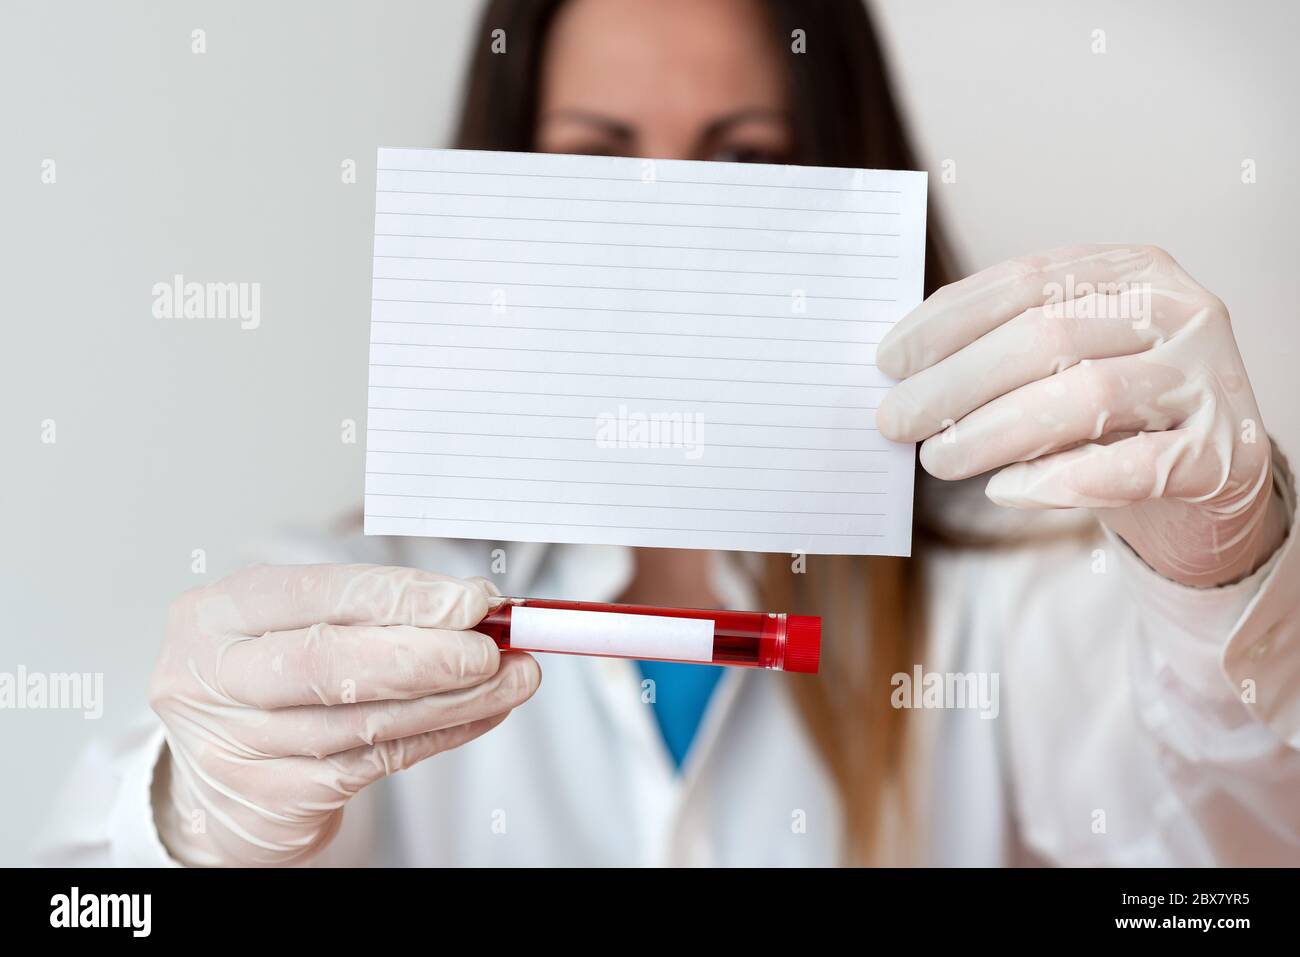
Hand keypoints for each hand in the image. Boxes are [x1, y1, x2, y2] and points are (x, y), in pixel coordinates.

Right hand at [148, 563, 538, 865]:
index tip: (471, 600)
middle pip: (331, 663)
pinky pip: (377, 762)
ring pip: (365, 721)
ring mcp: (235, 748)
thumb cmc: (268, 680)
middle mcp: (211, 679)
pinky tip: (480, 713)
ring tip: (513, 678)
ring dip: (454, 699)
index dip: (401, 597)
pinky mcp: (273, 802)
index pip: (316, 593)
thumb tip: (473, 603)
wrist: (217, 780)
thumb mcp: (298, 624)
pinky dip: (441, 734)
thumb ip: (375, 609)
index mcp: (215, 615)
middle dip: (428, 654)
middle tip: (492, 649)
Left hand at [876, 244, 1283, 586]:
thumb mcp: (1066, 361)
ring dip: (994, 432)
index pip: (1026, 282)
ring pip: (1084, 396)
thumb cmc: (1117, 414)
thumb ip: (1002, 350)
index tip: (888, 360)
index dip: (947, 321)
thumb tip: (902, 373)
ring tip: (938, 459)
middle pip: (1046, 336)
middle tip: (895, 421)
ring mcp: (1206, 380)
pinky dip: (1057, 481)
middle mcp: (1178, 311)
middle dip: (954, 383)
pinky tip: (1005, 490)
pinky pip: (1130, 467)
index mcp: (1132, 271)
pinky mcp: (1220, 454)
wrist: (1212, 481)